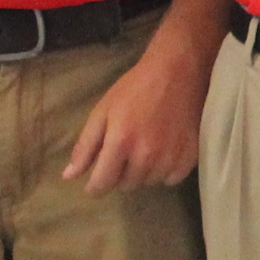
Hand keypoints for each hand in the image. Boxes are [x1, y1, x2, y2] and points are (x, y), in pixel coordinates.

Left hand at [64, 37, 206, 194]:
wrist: (178, 71)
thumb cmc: (135, 88)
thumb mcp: (103, 111)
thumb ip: (85, 146)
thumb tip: (69, 176)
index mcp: (120, 142)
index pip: (103, 183)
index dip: (95, 188)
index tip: (94, 184)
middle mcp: (146, 155)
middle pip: (126, 185)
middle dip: (120, 174)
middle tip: (124, 153)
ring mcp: (170, 157)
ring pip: (149, 182)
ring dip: (143, 173)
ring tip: (145, 150)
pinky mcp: (190, 156)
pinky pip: (172, 179)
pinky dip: (165, 171)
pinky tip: (165, 152)